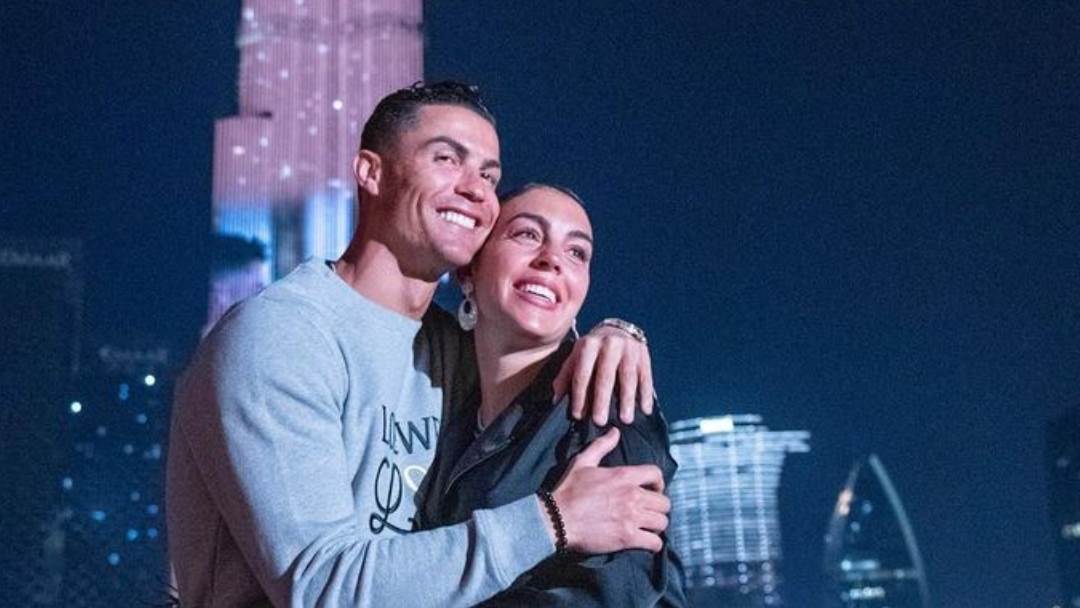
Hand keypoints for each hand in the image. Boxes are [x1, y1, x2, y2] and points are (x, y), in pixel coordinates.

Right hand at [546, 428, 669, 553]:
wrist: (556, 519)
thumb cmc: (568, 490)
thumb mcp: (583, 462)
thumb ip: (602, 446)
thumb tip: (615, 432)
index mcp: (624, 475)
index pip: (656, 474)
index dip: (659, 483)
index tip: (653, 490)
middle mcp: (632, 496)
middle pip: (664, 502)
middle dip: (658, 507)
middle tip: (649, 512)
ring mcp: (631, 518)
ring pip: (662, 522)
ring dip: (657, 526)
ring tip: (648, 527)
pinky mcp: (627, 538)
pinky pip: (655, 543)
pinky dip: (654, 544)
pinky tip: (646, 542)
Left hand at [552, 325, 654, 424]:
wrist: (617, 331)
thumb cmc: (593, 351)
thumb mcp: (576, 357)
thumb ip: (566, 376)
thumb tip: (556, 399)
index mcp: (588, 344)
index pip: (582, 373)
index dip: (579, 395)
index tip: (579, 415)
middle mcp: (609, 344)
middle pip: (605, 376)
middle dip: (602, 400)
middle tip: (599, 421)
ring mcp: (628, 349)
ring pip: (628, 377)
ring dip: (627, 400)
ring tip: (625, 419)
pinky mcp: (643, 355)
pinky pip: (645, 377)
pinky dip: (645, 394)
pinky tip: (645, 409)